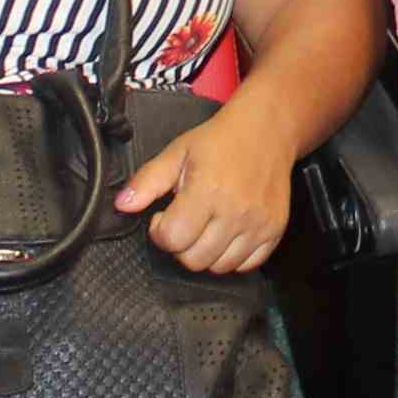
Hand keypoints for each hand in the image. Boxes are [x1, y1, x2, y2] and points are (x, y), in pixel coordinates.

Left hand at [114, 105, 291, 273]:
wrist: (267, 129)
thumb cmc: (220, 141)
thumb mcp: (177, 153)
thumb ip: (148, 181)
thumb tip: (122, 205)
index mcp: (208, 190)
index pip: (172, 239)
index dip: (161, 230)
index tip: (166, 214)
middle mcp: (235, 211)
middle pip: (194, 260)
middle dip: (182, 244)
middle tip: (186, 220)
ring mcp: (258, 223)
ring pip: (219, 268)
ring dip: (207, 252)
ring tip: (207, 225)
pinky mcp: (275, 230)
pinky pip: (247, 265)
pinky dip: (233, 256)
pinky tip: (227, 233)